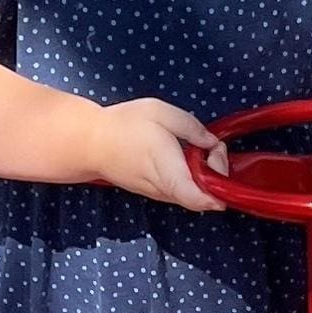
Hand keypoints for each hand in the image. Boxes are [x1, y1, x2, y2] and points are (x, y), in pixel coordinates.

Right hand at [90, 99, 225, 210]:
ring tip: (196, 149)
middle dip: (216, 174)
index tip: (219, 163)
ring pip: (194, 196)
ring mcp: (160, 195)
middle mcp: (166, 190)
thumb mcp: (161, 112)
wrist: (91, 143)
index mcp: (170, 172)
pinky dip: (191, 178)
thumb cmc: (124, 125)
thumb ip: (192, 127)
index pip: (200, 200)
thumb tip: (212, 143)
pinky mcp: (154, 193)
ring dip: (204, 176)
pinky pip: (182, 192)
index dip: (221, 190)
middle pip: (204, 198)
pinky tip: (183, 156)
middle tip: (210, 147)